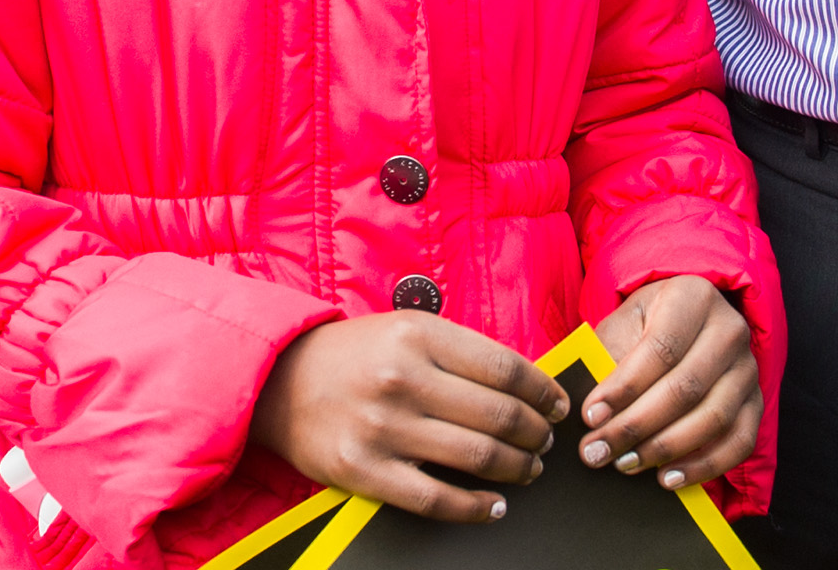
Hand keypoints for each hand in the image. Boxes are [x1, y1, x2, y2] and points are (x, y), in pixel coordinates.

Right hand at [251, 311, 569, 523]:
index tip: (557, 405)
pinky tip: (494, 505)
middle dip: (535, 433)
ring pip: (476, 457)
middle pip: (498, 415)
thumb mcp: (408, 330)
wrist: (279, 381)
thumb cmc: (355, 354)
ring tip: (527, 468)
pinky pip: (436, 499)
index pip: (505, 368)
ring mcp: (383, 428)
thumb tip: (528, 385)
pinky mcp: (364, 471)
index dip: (543, 391)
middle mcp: (403, 379)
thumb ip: (462, 352)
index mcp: (420, 335)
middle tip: (545, 441)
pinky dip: (475, 507)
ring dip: (516, 468)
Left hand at [580, 275, 758, 491]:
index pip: (661, 348)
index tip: (591, 416)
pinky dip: (703, 467)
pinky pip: (739, 442)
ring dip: (665, 449)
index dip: (624, 387)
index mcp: (693, 297)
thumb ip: (608, 361)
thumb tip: (591, 412)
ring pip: (713, 418)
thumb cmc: (644, 327)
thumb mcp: (622, 326)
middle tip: (598, 451)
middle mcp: (729, 329)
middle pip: (686, 387)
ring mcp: (748, 368)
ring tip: (626, 464)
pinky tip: (668, 477)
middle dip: (636, 426)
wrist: (683, 326)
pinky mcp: (756, 402)